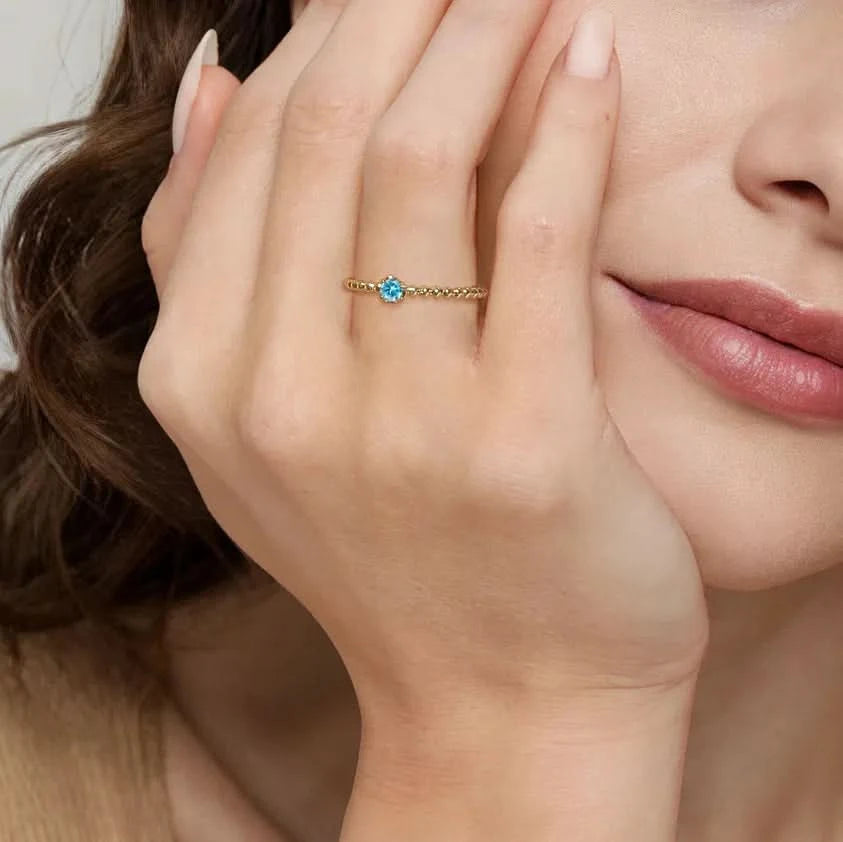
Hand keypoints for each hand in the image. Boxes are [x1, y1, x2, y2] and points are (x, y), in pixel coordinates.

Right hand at [140, 0, 708, 724]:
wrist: (506, 697)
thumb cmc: (405, 562)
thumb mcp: (267, 429)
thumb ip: (224, 262)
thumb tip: (216, 92)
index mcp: (206, 387)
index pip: (252, 152)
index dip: (324, 37)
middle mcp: (282, 400)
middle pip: (330, 134)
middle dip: (404, 4)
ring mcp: (400, 427)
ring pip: (426, 161)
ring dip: (488, 34)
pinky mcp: (525, 444)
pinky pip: (543, 234)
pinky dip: (571, 124)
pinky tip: (592, 58)